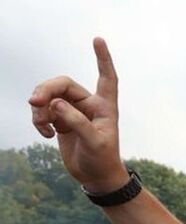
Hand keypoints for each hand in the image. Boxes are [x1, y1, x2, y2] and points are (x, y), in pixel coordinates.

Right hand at [28, 37, 127, 193]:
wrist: (96, 177)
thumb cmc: (103, 159)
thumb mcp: (94, 142)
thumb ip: (76, 122)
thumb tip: (55, 103)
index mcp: (104, 106)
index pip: (106, 77)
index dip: (102, 59)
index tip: (97, 40)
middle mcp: (89, 105)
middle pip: (62, 84)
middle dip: (45, 90)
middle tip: (33, 102)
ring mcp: (73, 111)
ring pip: (49, 97)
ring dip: (39, 109)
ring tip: (42, 126)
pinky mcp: (61, 120)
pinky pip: (43, 111)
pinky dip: (39, 121)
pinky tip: (46, 135)